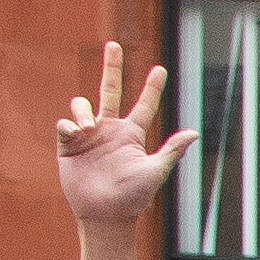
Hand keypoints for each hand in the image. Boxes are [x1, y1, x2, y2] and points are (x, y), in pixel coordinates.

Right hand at [51, 42, 197, 230]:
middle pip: (110, 90)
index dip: (152, 88)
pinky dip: (69, 124)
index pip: (144, 105)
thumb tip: (194, 132)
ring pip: (83, 105)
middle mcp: (110, 130)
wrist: (105, 214)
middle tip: (114, 45)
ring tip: (88, 128)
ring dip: (83, 111)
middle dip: (112, 67)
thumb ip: (171, 150)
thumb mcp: (154, 171)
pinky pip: (65, 124)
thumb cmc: (133, 197)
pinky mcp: (69, 145)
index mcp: (132, 134)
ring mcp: (89, 136)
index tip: (160, 68)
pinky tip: (76, 134)